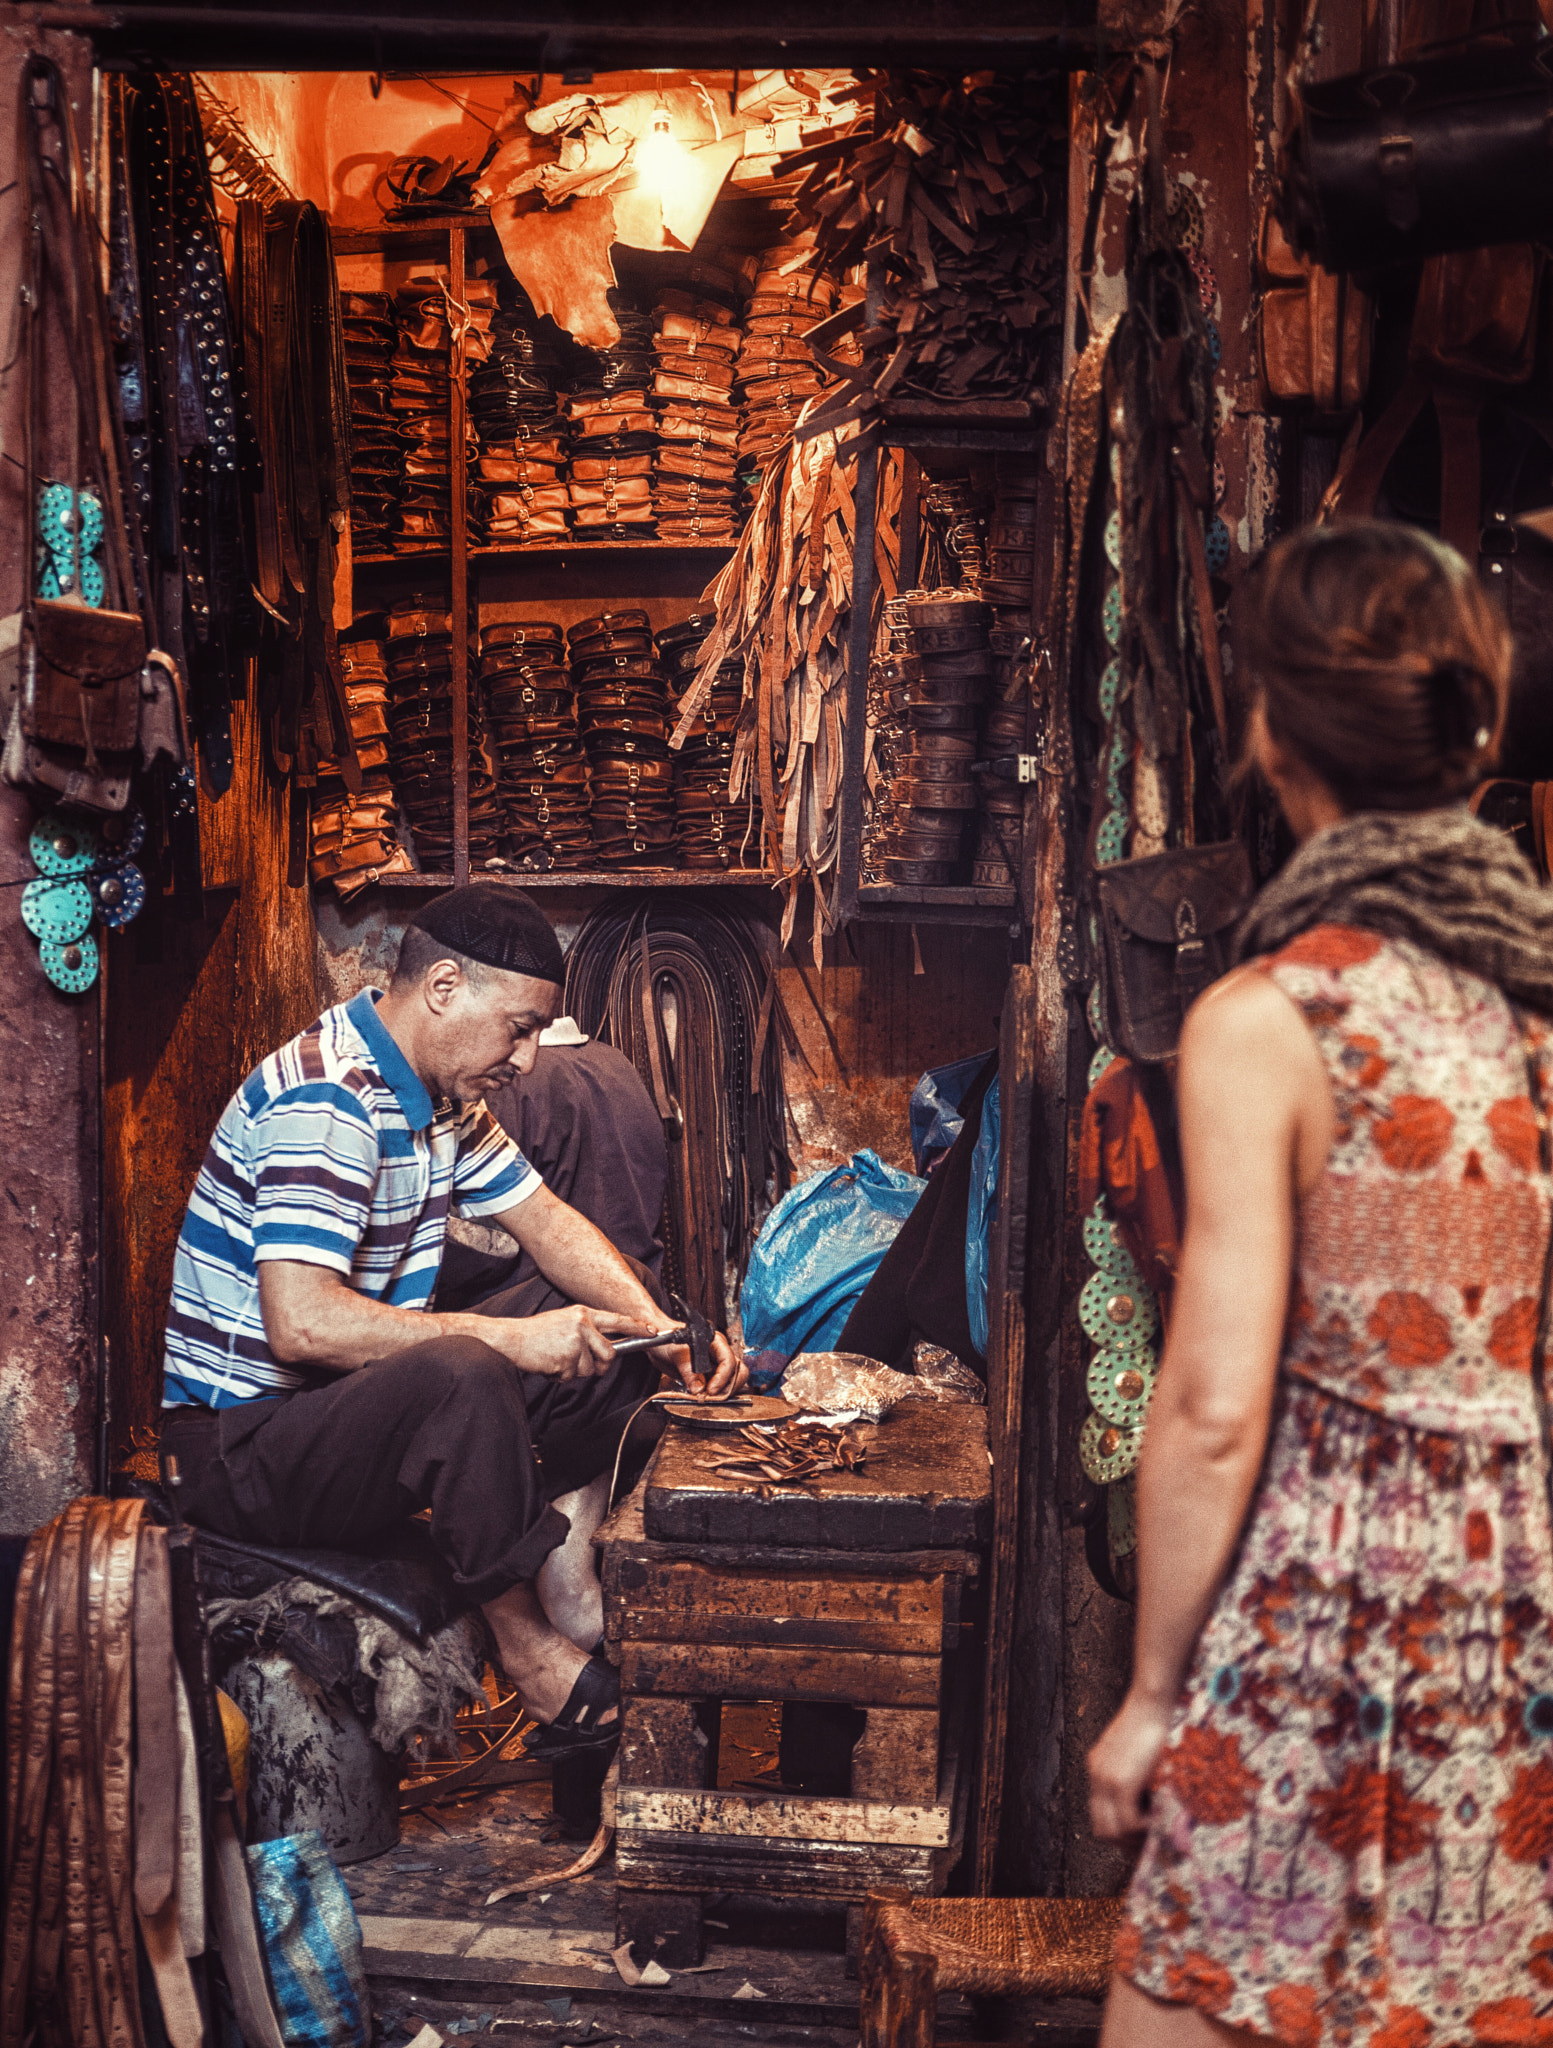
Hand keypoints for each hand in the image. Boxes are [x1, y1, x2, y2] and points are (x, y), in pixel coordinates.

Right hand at [482, 1306, 649, 1380]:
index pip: (617, 1320)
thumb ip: (586, 1332)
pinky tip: (549, 1364)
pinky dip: (561, 1376)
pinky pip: (573, 1376)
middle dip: (600, 1366)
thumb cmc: (535, 1334)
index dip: (637, 1327)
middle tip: (581, 1365)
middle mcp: (582, 1324)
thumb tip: (606, 1350)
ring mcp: (575, 1340)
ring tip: (557, 1359)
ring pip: (590, 1369)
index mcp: (583, 1313)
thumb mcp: (564, 1322)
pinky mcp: (566, 1357)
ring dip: (574, 1371)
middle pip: (609, 1354)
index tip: (653, 1332)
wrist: (510, 1339)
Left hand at [654, 1329, 744, 1397]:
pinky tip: (704, 1398)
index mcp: (715, 1343)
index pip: (729, 1361)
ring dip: (723, 1393)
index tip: (711, 1390)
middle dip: (729, 1387)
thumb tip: (698, 1388)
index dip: (723, 1377)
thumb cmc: (667, 1338)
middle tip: (714, 1397)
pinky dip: (714, 1396)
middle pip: (738, 1372)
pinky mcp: (707, 1378)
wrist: (656, 1343)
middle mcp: (718, 1354)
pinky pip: (718, 1389)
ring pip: (731, 1382)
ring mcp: (714, 1367)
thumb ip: (687, 1370)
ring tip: (707, 1398)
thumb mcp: (676, 1352)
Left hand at [1088, 1690, 1173, 1841]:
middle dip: (1126, 1842)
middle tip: (1148, 1842)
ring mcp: (1105, 1779)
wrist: (1153, 1702)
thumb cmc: (1154, 1722)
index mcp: (1099, 1767)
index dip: (1121, 1831)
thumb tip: (1150, 1800)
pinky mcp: (1120, 1782)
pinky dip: (1142, 1829)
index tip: (1141, 1836)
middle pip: (1101, 1828)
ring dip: (1134, 1839)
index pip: (1100, 1814)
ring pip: (1111, 1830)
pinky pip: (1127, 1821)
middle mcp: (1097, 1775)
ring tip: (1154, 1833)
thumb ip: (1135, 1771)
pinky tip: (1158, 1820)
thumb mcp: (1136, 1750)